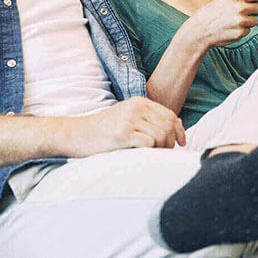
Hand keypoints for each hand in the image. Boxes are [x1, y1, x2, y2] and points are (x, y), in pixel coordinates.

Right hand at [68, 96, 185, 155]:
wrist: (75, 134)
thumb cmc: (102, 130)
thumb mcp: (126, 117)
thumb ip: (148, 119)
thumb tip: (176, 127)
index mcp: (139, 102)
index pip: (170, 115)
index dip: (180, 131)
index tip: (181, 143)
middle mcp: (136, 108)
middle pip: (168, 126)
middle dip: (171, 142)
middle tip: (165, 153)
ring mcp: (129, 120)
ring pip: (161, 135)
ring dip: (162, 149)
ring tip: (154, 155)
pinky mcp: (123, 134)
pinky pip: (149, 143)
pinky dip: (152, 152)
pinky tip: (144, 156)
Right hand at [184, 0, 257, 47]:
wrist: (200, 30)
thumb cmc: (212, 12)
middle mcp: (240, 8)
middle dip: (253, 10)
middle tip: (242, 12)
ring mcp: (241, 21)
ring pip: (255, 20)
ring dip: (248, 21)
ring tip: (235, 21)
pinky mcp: (240, 33)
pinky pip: (248, 30)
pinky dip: (242, 30)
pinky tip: (232, 28)